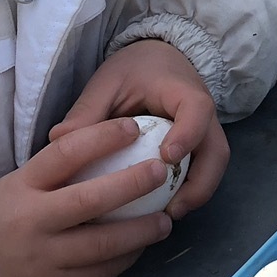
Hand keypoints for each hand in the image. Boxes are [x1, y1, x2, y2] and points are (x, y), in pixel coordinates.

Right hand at [0, 117, 175, 276]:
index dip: (101, 137)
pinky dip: (125, 259)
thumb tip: (106, 150)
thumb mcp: (14, 186)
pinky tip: (141, 248)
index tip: (132, 127)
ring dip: (140, 231)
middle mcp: (34, 221)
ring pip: (103, 244)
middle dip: (132, 184)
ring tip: (165, 220)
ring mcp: (46, 258)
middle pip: (91, 200)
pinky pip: (99, 273)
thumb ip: (53, 174)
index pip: (65, 154)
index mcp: (22, 187)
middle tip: (161, 171)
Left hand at [50, 39, 228, 219]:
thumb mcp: (108, 82)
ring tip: (167, 216)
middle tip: (171, 209)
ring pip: (215, 166)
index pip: (196, 110)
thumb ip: (88, 109)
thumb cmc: (133, 69)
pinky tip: (163, 210)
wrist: (158, 59)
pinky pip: (204, 171)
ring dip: (197, 193)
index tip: (166, 158)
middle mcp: (203, 114)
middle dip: (200, 183)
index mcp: (181, 90)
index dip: (187, 135)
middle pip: (217, 150)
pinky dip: (189, 191)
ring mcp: (206, 132)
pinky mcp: (200, 147)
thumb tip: (58, 140)